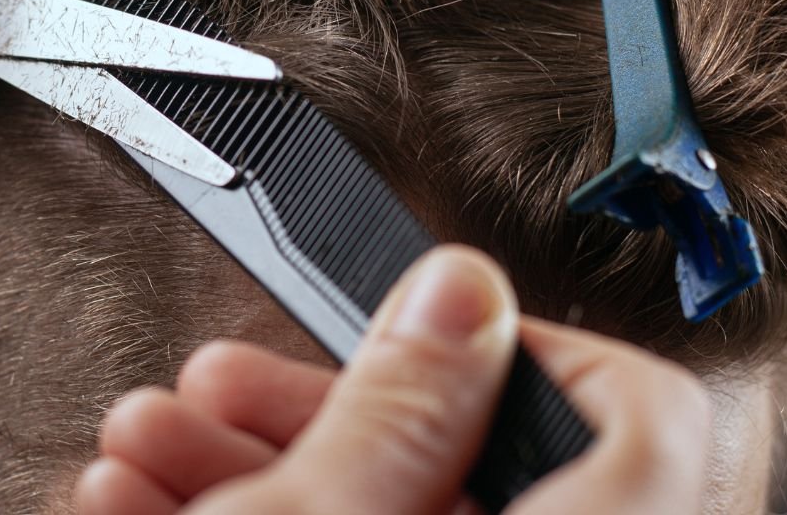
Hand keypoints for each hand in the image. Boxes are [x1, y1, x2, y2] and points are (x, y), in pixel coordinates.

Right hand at [76, 246, 709, 513]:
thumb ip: (399, 407)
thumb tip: (461, 293)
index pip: (646, 415)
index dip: (528, 345)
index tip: (414, 327)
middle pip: (482, 460)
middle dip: (321, 400)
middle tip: (215, 379)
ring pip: (395, 509)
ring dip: (257, 458)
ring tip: (140, 445)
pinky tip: (145, 501)